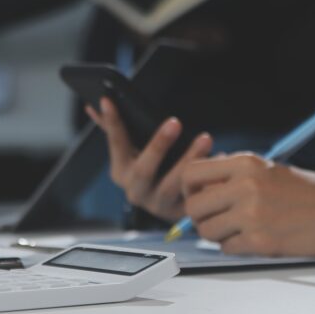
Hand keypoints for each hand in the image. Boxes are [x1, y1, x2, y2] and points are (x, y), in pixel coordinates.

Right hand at [87, 98, 212, 220]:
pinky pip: (195, 194)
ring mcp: (158, 204)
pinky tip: (221, 158)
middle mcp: (136, 191)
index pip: (115, 143)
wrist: (170, 206)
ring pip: (173, 184)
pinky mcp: (180, 213)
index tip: (108, 100)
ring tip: (206, 139)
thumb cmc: (152, 169)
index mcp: (120, 172)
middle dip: (158, 145)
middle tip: (175, 122)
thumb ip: (114, 129)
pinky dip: (209, 177)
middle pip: (144, 169)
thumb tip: (93, 106)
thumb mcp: (131, 151)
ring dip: (190, 159)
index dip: (112, 122)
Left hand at [181, 154, 314, 255]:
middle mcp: (244, 186)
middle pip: (193, 206)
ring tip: (237, 230)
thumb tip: (199, 184)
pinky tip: (252, 240)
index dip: (189, 189)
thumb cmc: (307, 192)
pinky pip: (226, 248)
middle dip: (200, 217)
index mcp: (245, 164)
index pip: (191, 173)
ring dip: (217, 235)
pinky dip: (234, 247)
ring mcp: (251, 215)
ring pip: (206, 231)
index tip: (199, 197)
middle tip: (216, 219)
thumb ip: (233, 174)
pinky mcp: (260, 241)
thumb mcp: (267, 169)